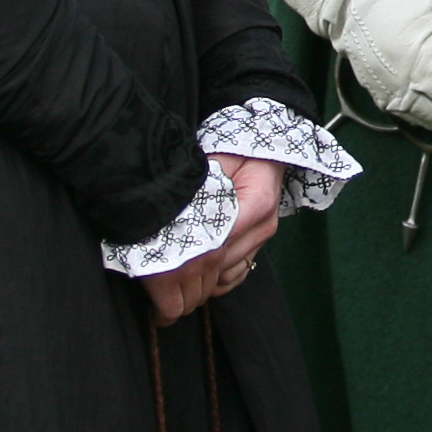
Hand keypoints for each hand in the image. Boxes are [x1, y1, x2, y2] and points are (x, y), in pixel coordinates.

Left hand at [142, 154, 288, 322]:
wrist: (265, 154)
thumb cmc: (238, 153)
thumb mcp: (219, 161)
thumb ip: (202, 187)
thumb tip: (176, 210)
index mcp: (258, 202)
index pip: (221, 236)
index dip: (193, 246)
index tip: (168, 248)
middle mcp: (264, 225)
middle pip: (222, 261)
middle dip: (193, 265)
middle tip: (165, 260)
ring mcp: (263, 239)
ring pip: (228, 275)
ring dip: (203, 275)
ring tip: (179, 265)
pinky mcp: (259, 247)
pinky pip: (236, 276)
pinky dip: (217, 278)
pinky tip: (199, 270)